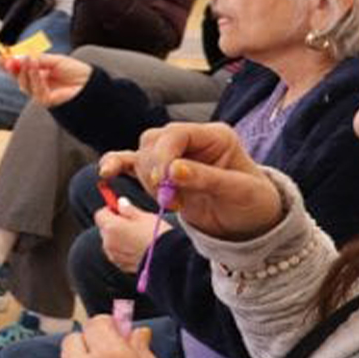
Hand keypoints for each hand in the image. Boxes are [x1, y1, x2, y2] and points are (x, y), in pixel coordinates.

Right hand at [3, 53, 91, 107]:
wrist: (92, 84)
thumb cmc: (76, 72)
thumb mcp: (54, 61)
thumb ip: (38, 60)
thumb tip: (20, 56)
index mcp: (39, 75)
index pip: (20, 69)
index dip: (8, 64)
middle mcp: (38, 85)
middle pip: (19, 78)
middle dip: (11, 69)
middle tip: (6, 59)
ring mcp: (41, 94)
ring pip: (25, 84)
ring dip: (24, 71)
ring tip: (27, 58)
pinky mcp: (47, 101)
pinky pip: (36, 90)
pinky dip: (34, 77)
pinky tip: (35, 67)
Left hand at [94, 203, 164, 273]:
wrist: (168, 259)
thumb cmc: (156, 235)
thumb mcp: (143, 216)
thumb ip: (128, 209)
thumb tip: (120, 203)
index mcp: (111, 227)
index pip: (100, 214)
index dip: (110, 210)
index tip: (121, 209)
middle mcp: (108, 242)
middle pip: (104, 228)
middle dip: (114, 223)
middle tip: (132, 222)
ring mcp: (114, 255)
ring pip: (111, 242)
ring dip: (119, 237)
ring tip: (138, 236)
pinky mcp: (121, 265)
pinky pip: (118, 253)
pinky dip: (124, 249)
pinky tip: (138, 247)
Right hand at [100, 123, 282, 240]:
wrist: (251, 224)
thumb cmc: (252, 203)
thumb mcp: (238, 191)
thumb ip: (206, 178)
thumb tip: (174, 170)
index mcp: (214, 136)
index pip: (176, 133)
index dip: (164, 155)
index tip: (166, 182)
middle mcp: (192, 141)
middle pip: (155, 141)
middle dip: (154, 168)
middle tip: (168, 197)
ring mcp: (176, 157)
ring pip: (142, 154)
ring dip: (147, 179)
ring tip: (170, 202)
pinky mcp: (163, 174)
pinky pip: (133, 164)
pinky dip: (119, 166)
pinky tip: (106, 174)